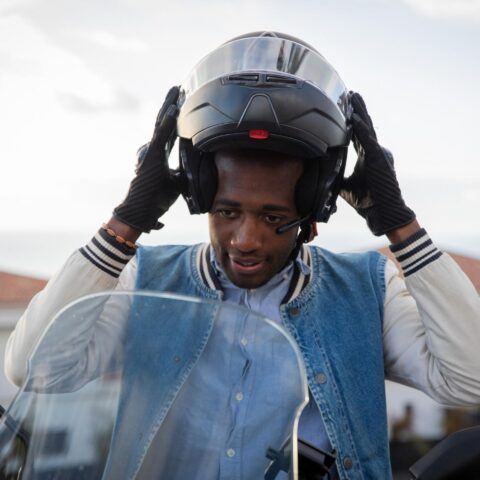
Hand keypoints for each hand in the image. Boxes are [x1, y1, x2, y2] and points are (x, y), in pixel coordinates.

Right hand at [113, 86, 181, 231]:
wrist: (141, 212)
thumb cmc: (155, 199)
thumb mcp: (176, 183)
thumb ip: (183, 171)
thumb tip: (197, 165)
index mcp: (160, 155)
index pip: (170, 131)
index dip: (176, 117)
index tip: (182, 102)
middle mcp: (154, 149)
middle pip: (164, 122)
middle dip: (171, 104)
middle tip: (179, 87)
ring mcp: (150, 151)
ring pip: (161, 124)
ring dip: (169, 107)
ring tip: (178, 92)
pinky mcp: (150, 156)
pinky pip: (161, 136)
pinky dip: (168, 122)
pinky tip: (174, 109)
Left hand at [340, 92, 414, 235]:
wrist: (381, 212)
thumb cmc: (366, 201)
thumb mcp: (346, 186)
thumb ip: (337, 176)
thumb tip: (323, 174)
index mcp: (367, 157)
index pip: (358, 134)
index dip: (353, 121)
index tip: (346, 108)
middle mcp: (374, 152)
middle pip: (365, 126)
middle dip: (357, 110)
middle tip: (351, 94)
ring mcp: (379, 154)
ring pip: (368, 129)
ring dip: (360, 113)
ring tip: (354, 98)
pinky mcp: (380, 160)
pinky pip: (369, 142)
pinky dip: (362, 131)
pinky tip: (356, 120)